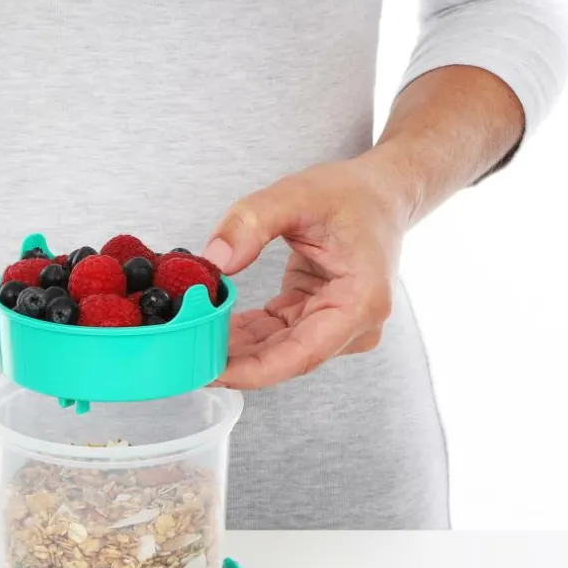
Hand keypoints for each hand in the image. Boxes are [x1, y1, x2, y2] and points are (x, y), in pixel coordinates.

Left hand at [204, 152, 414, 389]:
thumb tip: (214, 261)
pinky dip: (245, 333)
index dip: (255, 371)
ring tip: (191, 339)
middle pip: (287, 358)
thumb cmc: (350, 194)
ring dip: (236, 348)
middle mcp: (354, 324)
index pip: (303, 354)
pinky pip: (276, 336)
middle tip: (186, 356)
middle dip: (236, 360)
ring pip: (278, 350)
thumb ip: (251, 222)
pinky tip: (212, 326)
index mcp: (360, 301)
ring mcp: (337, 326)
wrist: (380, 194)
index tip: (214, 373)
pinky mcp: (318, 320)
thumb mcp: (297, 194)